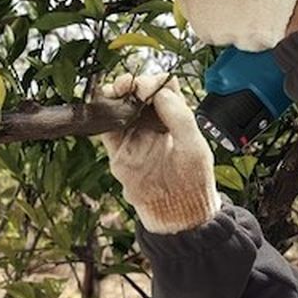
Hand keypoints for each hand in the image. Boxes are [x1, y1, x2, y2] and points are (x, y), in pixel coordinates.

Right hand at [100, 72, 220, 233]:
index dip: (155, 82)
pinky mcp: (120, 153)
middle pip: (138, 93)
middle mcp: (154, 125)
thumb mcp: (194, 147)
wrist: (178, 216)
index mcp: (176, 119)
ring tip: (115, 91)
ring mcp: (136, 138)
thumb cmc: (193, 183)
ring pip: (120, 107)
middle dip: (131, 83)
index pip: (165, 89)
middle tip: (129, 85)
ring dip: (115, 94)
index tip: (150, 87)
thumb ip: (179, 117)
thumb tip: (161, 91)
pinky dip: (103, 116)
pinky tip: (105, 108)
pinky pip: (106, 130)